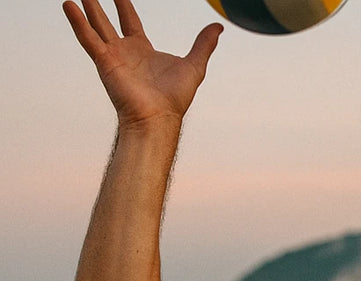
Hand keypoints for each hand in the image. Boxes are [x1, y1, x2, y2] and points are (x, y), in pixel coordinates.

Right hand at [63, 0, 221, 127]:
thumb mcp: (194, 65)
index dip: (124, 5)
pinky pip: (88, 38)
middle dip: (98, 5)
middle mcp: (125, 52)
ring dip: (86, 9)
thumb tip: (218, 27)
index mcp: (143, 51)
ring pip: (96, 26)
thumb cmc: (175, 98)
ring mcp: (113, 57)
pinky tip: (68, 6)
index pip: (130, 21)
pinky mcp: (105, 63)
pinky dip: (78, 23)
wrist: (159, 117)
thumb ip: (204, 45)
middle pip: (108, 21)